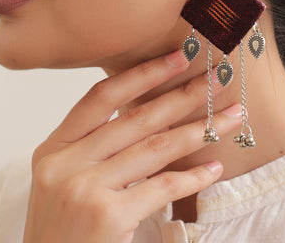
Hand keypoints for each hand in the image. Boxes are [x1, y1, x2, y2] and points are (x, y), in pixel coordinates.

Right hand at [22, 50, 241, 242]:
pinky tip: (214, 168)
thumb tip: (155, 114)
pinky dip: (192, 178)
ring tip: (230, 117)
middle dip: (183, 95)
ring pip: (155, 148)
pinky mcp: (107, 216)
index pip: (101, 97)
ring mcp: (84, 188)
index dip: (142, 74)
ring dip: (200, 130)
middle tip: (216, 79)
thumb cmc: (63, 232)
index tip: (175, 58)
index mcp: (54, 148)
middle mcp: (66, 163)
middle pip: (136, 118)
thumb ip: (96, 148)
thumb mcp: (65, 180)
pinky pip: (162, 187)